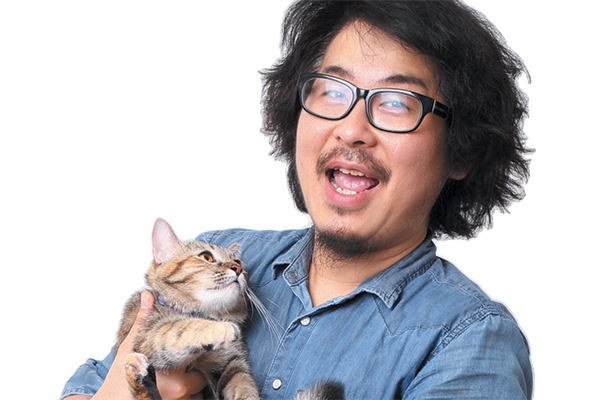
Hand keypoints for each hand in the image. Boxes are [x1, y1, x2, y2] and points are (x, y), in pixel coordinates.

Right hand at [66, 291, 206, 399]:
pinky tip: (174, 391)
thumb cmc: (119, 377)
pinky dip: (187, 397)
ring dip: (193, 388)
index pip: (202, 361)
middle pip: (202, 379)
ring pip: (198, 394)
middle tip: (183, 367)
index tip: (201, 348)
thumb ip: (143, 322)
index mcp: (171, 373)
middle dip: (195, 372)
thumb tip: (148, 295)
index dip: (201, 354)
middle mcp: (178, 392)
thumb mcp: (130, 347)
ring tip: (177, 380)